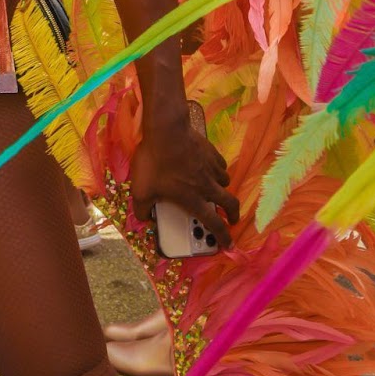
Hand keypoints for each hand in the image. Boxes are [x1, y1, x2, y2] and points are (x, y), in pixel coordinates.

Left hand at [129, 115, 238, 248]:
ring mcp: (212, 168)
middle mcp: (207, 186)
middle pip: (230, 204)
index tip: (229, 244)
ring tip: (215, 190)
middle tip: (231, 218)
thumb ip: (142, 209)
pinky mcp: (212, 152)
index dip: (223, 236)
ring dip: (223, 189)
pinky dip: (218, 170)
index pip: (213, 224)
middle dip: (233, 214)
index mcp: (193, 200)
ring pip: (225, 182)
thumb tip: (144, 218)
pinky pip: (220, 165)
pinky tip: (210, 168)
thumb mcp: (141, 190)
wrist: (167, 130)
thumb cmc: (154, 163)